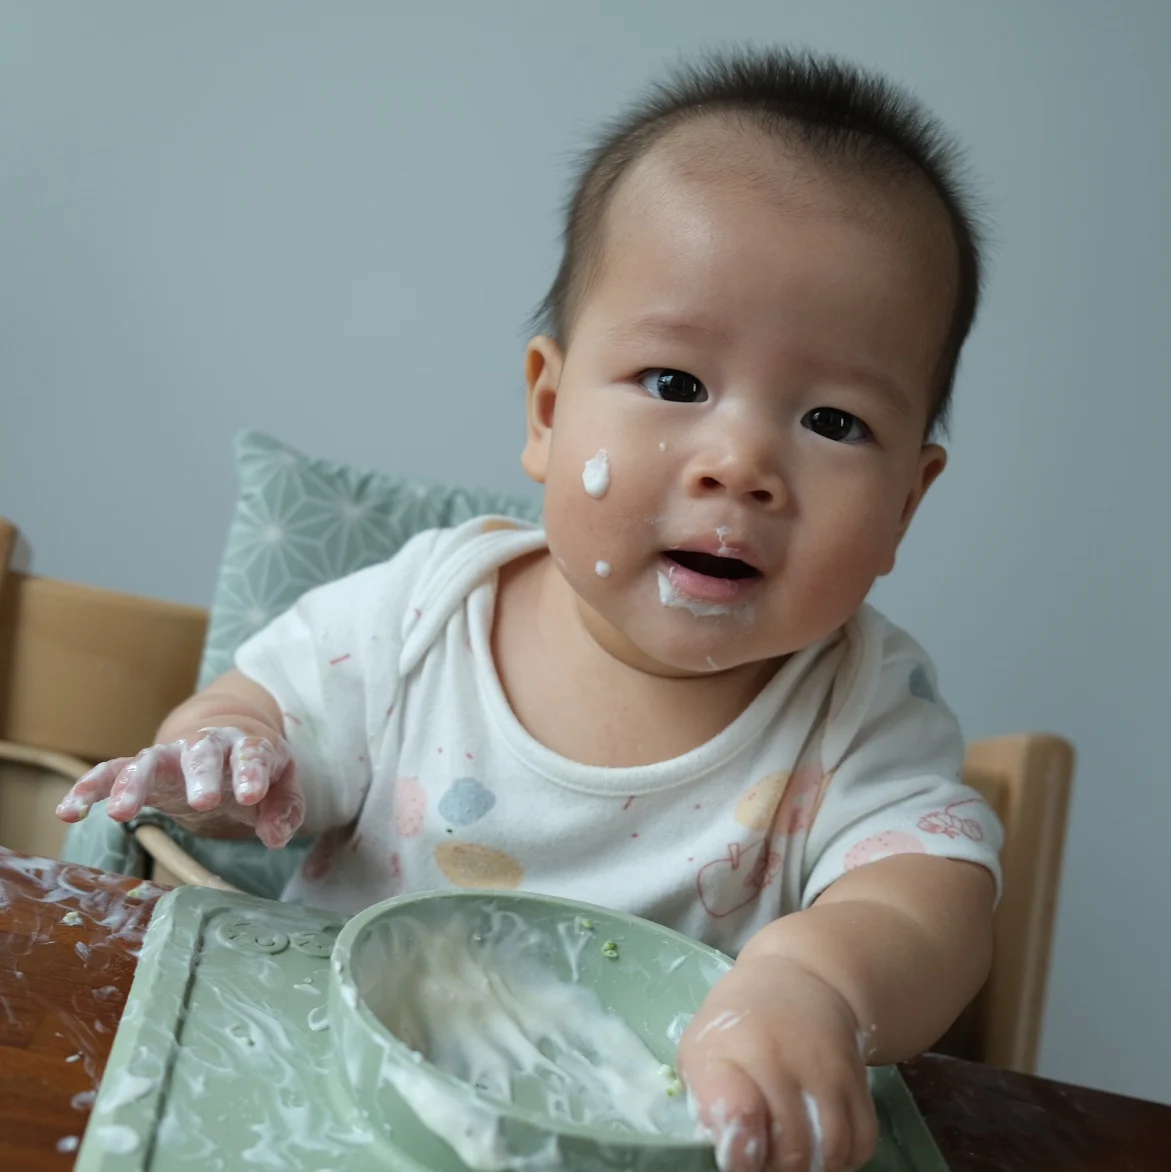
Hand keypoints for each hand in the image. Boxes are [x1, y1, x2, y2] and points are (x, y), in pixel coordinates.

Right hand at [55, 726, 303, 848]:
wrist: (223, 740)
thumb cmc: (255, 769)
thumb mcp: (281, 785)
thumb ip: (285, 809)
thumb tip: (275, 837)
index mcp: (246, 747)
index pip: (253, 755)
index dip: (253, 774)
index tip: (252, 796)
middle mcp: (207, 746)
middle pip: (202, 754)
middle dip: (202, 775)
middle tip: (202, 801)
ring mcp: (172, 756)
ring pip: (149, 761)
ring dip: (133, 784)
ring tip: (117, 814)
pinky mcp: (143, 769)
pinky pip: (111, 772)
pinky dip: (89, 787)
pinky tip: (68, 811)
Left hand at [678, 955, 875, 1171]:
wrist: (800, 983)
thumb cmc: (742, 1025)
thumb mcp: (702, 1048)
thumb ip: (706, 1100)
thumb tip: (728, 1151)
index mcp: (739, 1051)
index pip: (739, 1115)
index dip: (739, 1152)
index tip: (737, 1157)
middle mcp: (789, 1060)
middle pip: (792, 1151)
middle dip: (774, 1168)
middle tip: (763, 1156)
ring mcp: (831, 1071)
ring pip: (831, 1152)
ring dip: (811, 1166)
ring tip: (790, 1151)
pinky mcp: (862, 1081)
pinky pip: (863, 1142)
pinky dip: (844, 1156)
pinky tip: (821, 1142)